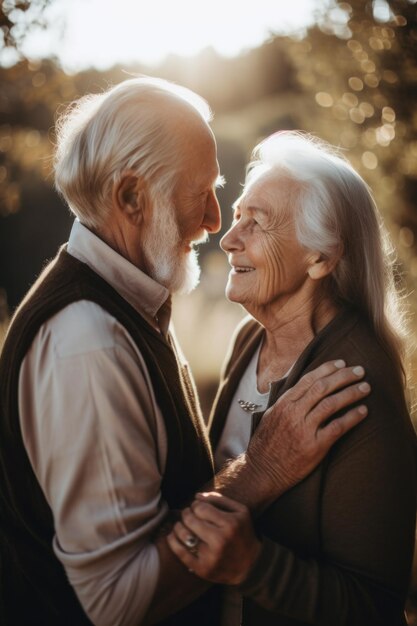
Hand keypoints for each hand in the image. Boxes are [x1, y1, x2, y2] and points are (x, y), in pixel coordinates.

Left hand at [167, 492, 260, 584]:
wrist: (250, 565)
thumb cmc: (243, 532)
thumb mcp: (240, 511)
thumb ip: (219, 499)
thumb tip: (196, 496)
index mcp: (230, 524)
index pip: (201, 508)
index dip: (196, 505)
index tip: (197, 507)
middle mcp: (220, 541)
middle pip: (191, 520)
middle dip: (186, 513)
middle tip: (188, 514)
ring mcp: (210, 557)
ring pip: (183, 535)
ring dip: (178, 526)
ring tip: (181, 524)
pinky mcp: (202, 569)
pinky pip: (180, 552)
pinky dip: (173, 541)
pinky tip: (173, 535)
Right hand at [243, 360, 370, 501]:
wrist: (262, 471)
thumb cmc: (266, 444)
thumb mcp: (271, 416)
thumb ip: (287, 401)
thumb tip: (302, 387)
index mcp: (284, 404)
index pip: (309, 380)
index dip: (327, 369)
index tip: (341, 363)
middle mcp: (294, 413)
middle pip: (322, 387)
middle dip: (343, 376)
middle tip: (360, 370)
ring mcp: (304, 429)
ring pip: (331, 404)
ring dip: (351, 393)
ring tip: (366, 387)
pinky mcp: (315, 446)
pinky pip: (337, 427)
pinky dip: (352, 417)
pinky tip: (363, 411)